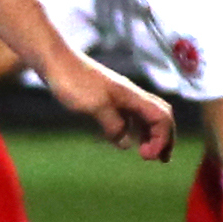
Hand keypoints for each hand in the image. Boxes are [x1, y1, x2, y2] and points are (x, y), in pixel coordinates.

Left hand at [48, 55, 174, 160]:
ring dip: (152, 135)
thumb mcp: (95, 106)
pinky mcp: (108, 100)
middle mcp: (131, 96)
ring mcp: (120, 97)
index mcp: (133, 96)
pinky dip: (135, 131)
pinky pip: (131, 117)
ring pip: (147, 116)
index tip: (146, 157)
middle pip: (161, 115)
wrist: (56, 62)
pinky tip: (127, 141)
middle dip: (166, 137)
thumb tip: (125, 142)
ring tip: (149, 154)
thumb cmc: (74, 81)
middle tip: (162, 160)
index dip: (161, 139)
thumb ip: (113, 125)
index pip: (162, 117)